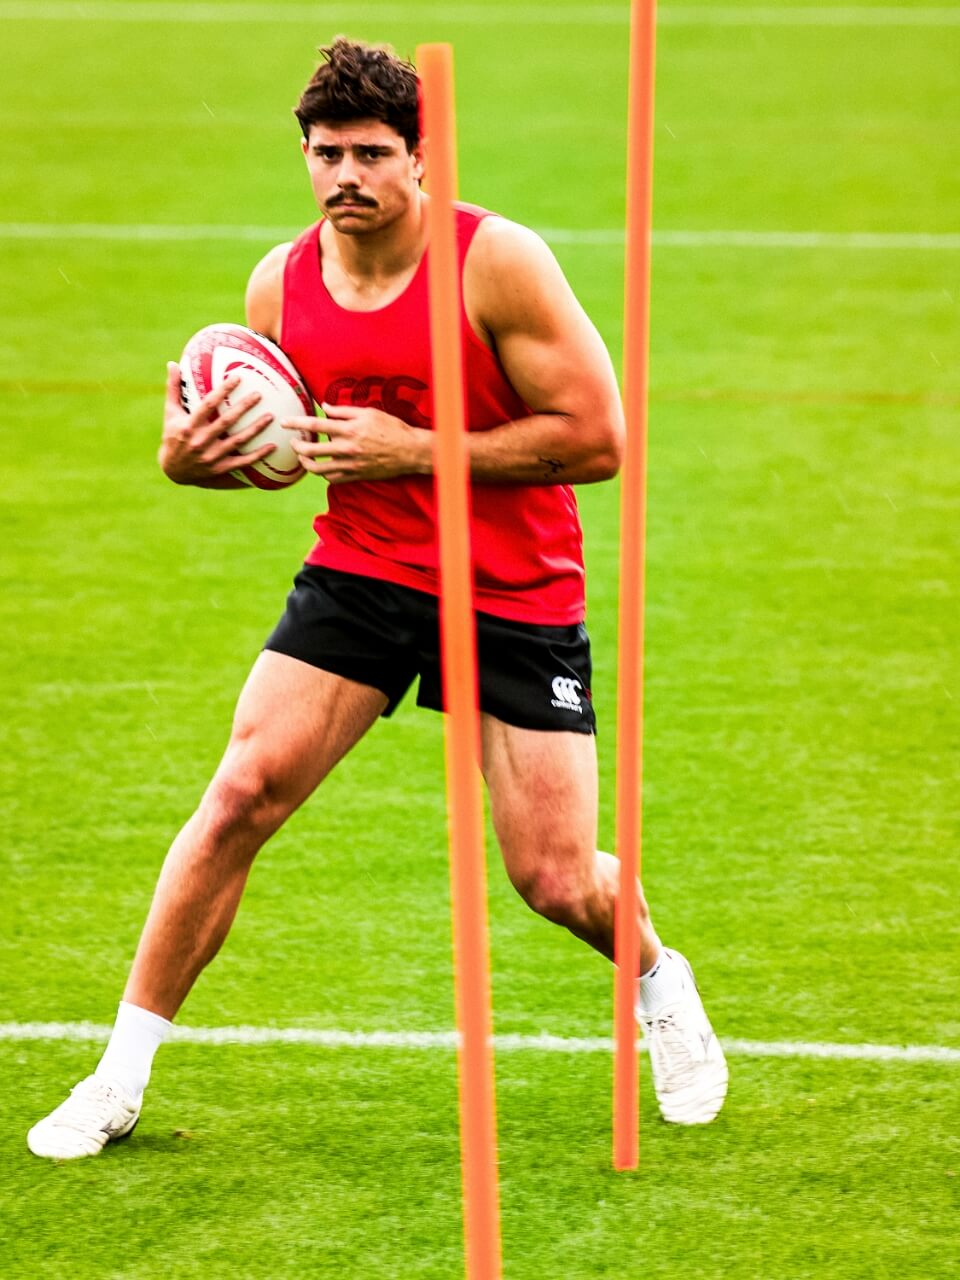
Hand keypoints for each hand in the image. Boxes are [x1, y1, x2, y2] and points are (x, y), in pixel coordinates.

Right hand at [158, 362, 276, 485]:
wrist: (173, 470)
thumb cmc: (173, 436)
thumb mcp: (170, 413)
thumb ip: (173, 389)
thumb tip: (172, 363)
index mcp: (189, 426)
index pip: (208, 405)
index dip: (223, 391)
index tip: (237, 377)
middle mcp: (200, 441)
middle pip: (226, 422)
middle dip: (243, 407)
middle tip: (258, 395)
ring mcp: (211, 456)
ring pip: (238, 441)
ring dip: (255, 429)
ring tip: (270, 416)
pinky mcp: (220, 468)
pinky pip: (243, 462)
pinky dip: (258, 455)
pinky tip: (273, 446)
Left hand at [281, 402, 430, 484]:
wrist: (409, 451)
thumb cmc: (391, 428)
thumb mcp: (368, 413)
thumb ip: (344, 411)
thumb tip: (325, 407)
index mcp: (349, 430)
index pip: (316, 425)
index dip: (297, 422)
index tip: (284, 422)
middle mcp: (346, 448)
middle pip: (311, 450)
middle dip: (297, 445)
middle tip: (294, 441)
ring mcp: (350, 465)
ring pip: (318, 469)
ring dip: (306, 463)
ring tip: (303, 457)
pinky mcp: (356, 476)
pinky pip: (333, 479)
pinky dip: (324, 474)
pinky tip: (322, 468)